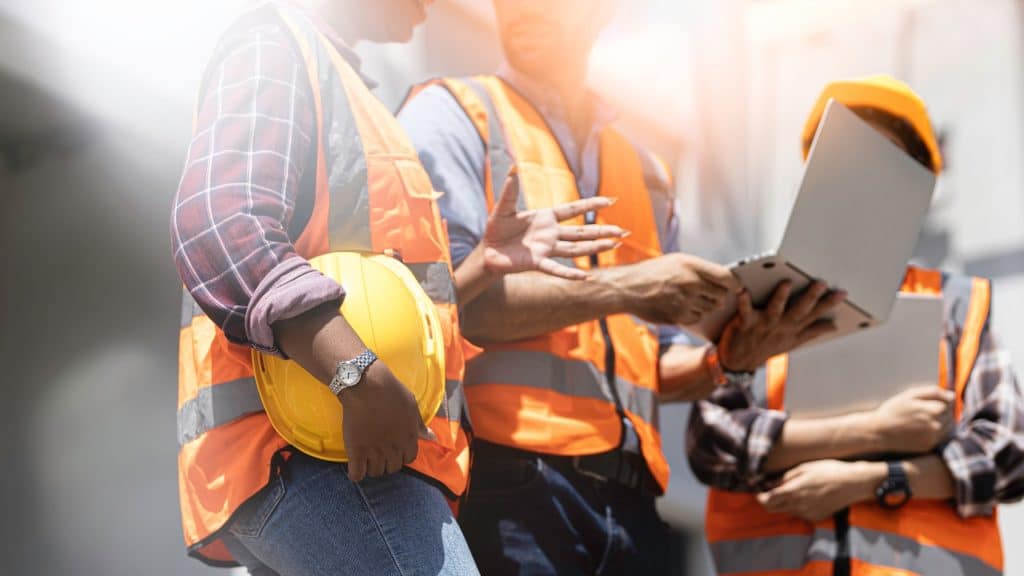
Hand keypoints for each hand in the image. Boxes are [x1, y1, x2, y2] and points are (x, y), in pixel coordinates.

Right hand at [337, 361, 436, 481]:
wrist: (367, 385)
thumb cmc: (391, 392)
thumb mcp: (412, 406)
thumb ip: (420, 425)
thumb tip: (432, 437)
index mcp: (409, 437)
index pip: (409, 459)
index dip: (401, 455)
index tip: (393, 449)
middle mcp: (394, 448)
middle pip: (392, 468)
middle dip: (386, 462)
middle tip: (378, 452)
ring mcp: (375, 450)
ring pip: (376, 472)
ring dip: (371, 467)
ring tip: (366, 457)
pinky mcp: (357, 450)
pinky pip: (357, 474)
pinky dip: (356, 473)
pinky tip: (355, 465)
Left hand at [483, 173, 627, 279]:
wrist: (487, 251)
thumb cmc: (496, 229)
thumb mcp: (503, 207)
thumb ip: (510, 191)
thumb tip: (513, 168)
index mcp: (546, 218)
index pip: (573, 209)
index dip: (590, 205)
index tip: (610, 201)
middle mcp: (550, 234)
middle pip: (582, 232)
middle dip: (602, 231)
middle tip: (624, 231)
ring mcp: (546, 249)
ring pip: (576, 249)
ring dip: (595, 247)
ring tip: (615, 245)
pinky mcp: (537, 263)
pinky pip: (556, 269)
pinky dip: (570, 274)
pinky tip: (586, 277)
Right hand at [624, 253, 739, 325]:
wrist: (628, 288)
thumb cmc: (652, 272)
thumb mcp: (676, 261)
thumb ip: (699, 270)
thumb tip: (722, 280)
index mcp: (692, 266)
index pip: (727, 278)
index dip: (735, 284)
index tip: (736, 286)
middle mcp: (691, 283)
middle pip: (721, 296)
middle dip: (718, 295)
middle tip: (709, 293)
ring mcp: (685, 301)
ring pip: (710, 308)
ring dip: (706, 305)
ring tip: (691, 298)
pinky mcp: (678, 316)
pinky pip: (697, 318)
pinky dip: (694, 314)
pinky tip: (683, 306)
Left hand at [718, 281, 845, 371]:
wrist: (739, 363)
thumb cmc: (767, 347)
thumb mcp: (793, 342)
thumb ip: (812, 332)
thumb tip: (833, 326)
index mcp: (794, 330)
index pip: (815, 315)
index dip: (829, 304)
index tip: (842, 293)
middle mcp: (781, 327)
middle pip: (800, 310)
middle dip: (811, 297)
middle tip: (821, 283)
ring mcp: (764, 325)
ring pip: (775, 309)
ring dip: (781, 297)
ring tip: (787, 283)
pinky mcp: (746, 323)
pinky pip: (745, 311)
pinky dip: (743, 301)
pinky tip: (742, 290)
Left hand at [757, 459, 884, 522]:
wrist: (854, 483)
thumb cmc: (829, 470)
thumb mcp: (803, 468)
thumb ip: (783, 478)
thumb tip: (767, 484)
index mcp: (793, 492)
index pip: (766, 501)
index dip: (759, 496)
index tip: (758, 488)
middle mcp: (798, 506)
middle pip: (773, 509)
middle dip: (768, 500)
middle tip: (769, 489)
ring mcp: (808, 514)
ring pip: (786, 511)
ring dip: (783, 503)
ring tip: (790, 489)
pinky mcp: (816, 518)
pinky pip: (800, 514)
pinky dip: (796, 506)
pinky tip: (805, 495)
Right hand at [866, 386, 954, 453]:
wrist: (880, 431)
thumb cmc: (894, 410)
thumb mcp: (910, 395)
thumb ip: (933, 392)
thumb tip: (952, 396)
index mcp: (934, 410)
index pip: (950, 403)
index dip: (941, 400)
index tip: (930, 401)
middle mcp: (937, 425)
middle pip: (950, 415)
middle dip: (942, 411)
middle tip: (924, 410)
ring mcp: (934, 438)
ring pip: (948, 427)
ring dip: (941, 422)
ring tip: (924, 419)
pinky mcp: (929, 446)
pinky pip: (941, 437)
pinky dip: (936, 432)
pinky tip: (922, 428)